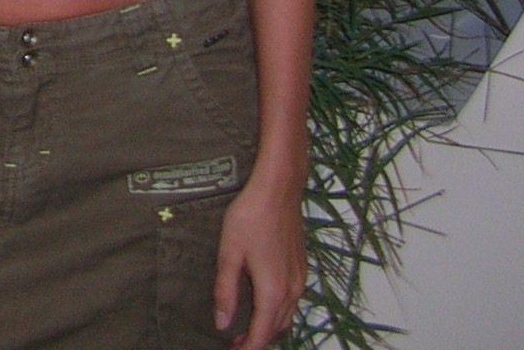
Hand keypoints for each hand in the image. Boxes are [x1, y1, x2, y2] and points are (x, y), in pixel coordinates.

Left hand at [214, 175, 305, 348]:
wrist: (278, 189)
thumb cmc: (251, 216)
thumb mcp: (229, 253)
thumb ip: (226, 291)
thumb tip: (222, 322)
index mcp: (273, 290)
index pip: (263, 334)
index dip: (247, 348)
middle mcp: (292, 290)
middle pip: (277, 329)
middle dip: (258, 340)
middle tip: (235, 343)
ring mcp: (300, 278)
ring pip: (287, 316)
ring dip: (269, 327)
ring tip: (246, 329)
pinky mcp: (301, 267)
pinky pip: (292, 301)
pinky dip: (278, 312)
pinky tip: (263, 304)